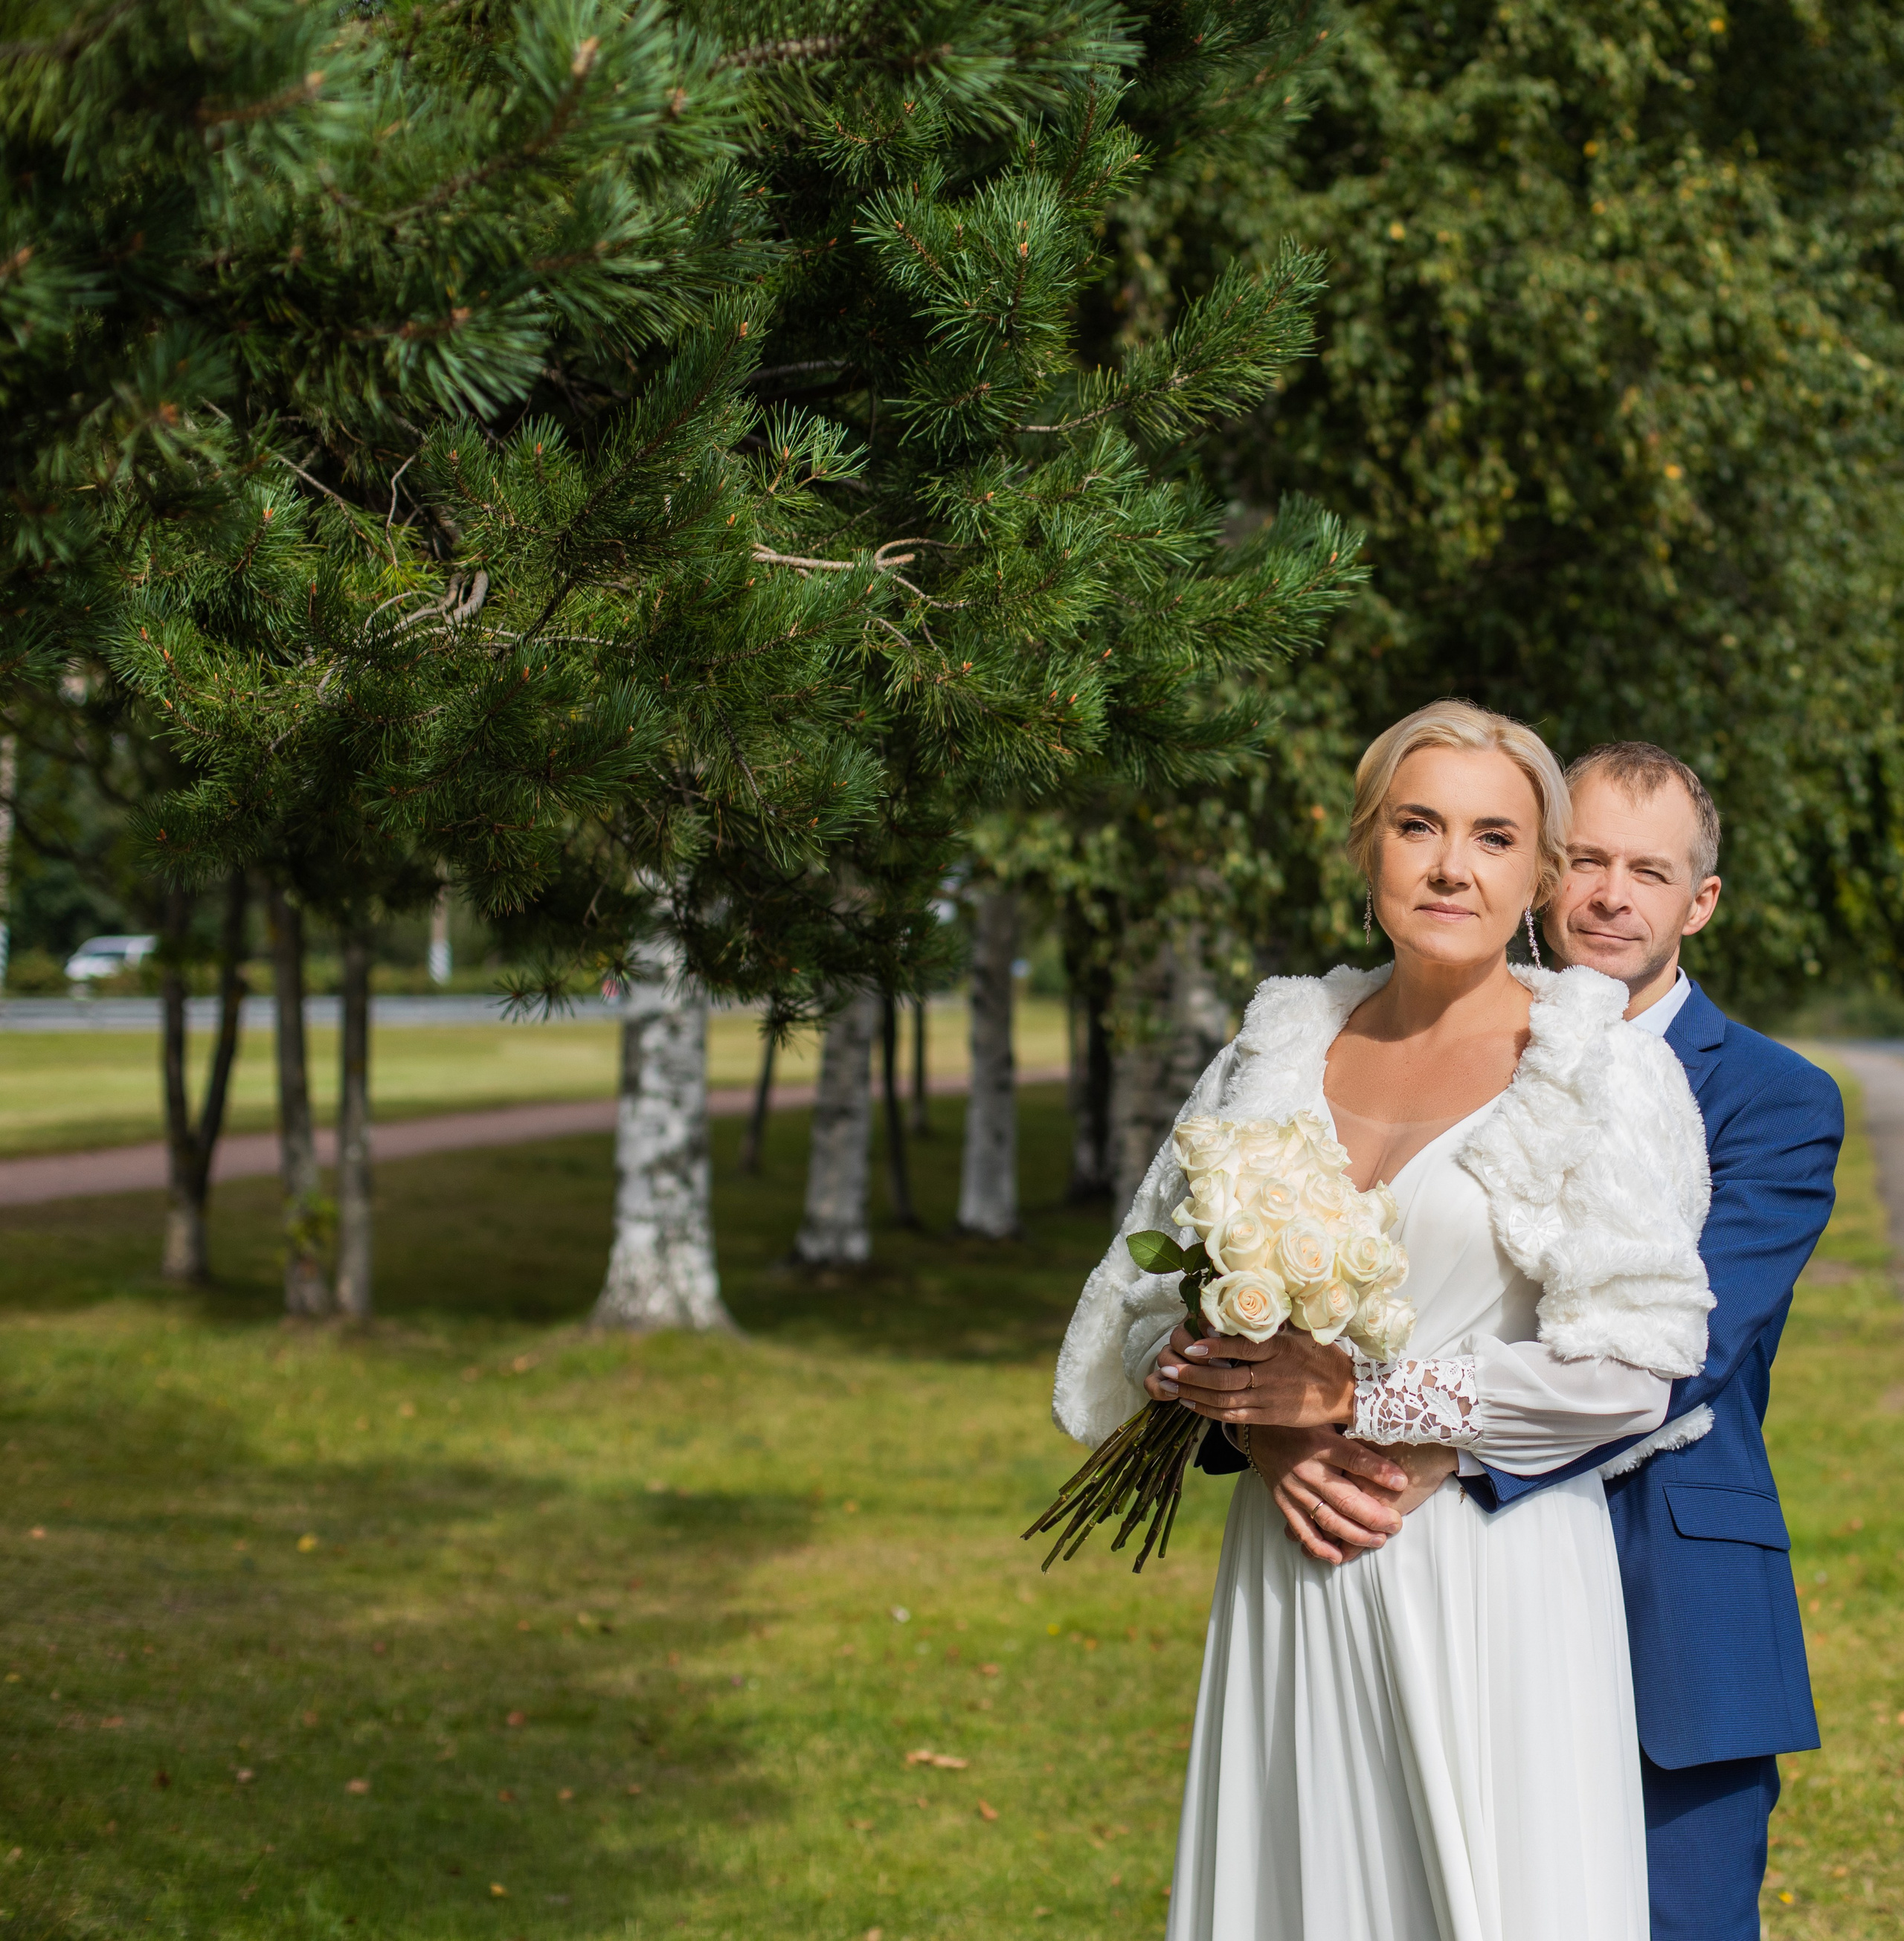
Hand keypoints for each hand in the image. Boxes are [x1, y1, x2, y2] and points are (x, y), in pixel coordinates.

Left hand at [1150, 1324, 1357, 1428]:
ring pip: (1225, 1399)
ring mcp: (1270, 1399)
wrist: (1346, 1391)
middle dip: (1193, 1374)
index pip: (1243, 1349)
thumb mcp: (1299, 1333)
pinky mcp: (1269, 1416)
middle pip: (1226, 1378)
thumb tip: (1238, 1306)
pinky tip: (1190, 1402)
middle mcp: (1273, 1376)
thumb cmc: (1320, 1356)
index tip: (1192, 1343)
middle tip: (1166, 1367)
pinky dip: (1210, 1410)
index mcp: (1280, 1350)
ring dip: (1194, 1392)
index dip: (1216, 1348)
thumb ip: (1270, 1324)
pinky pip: (1234, 1416)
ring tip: (1169, 1383)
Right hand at [1247, 1424, 1408, 1562]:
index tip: (1402, 1482)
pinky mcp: (1283, 1502)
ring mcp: (1294, 1489)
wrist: (1259, 1431)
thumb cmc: (1301, 1422)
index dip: (1378, 1471)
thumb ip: (1351, 1420)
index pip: (1354, 1459)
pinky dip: (1318, 1546)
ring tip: (1378, 1541)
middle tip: (1396, 1524)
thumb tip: (1385, 1417)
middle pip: (1345, 1499)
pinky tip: (1338, 1557)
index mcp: (1321, 1443)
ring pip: (1327, 1519)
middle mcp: (1308, 1469)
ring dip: (1355, 1534)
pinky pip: (1301, 1529)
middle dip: (1374, 1516)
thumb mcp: (1325, 1414)